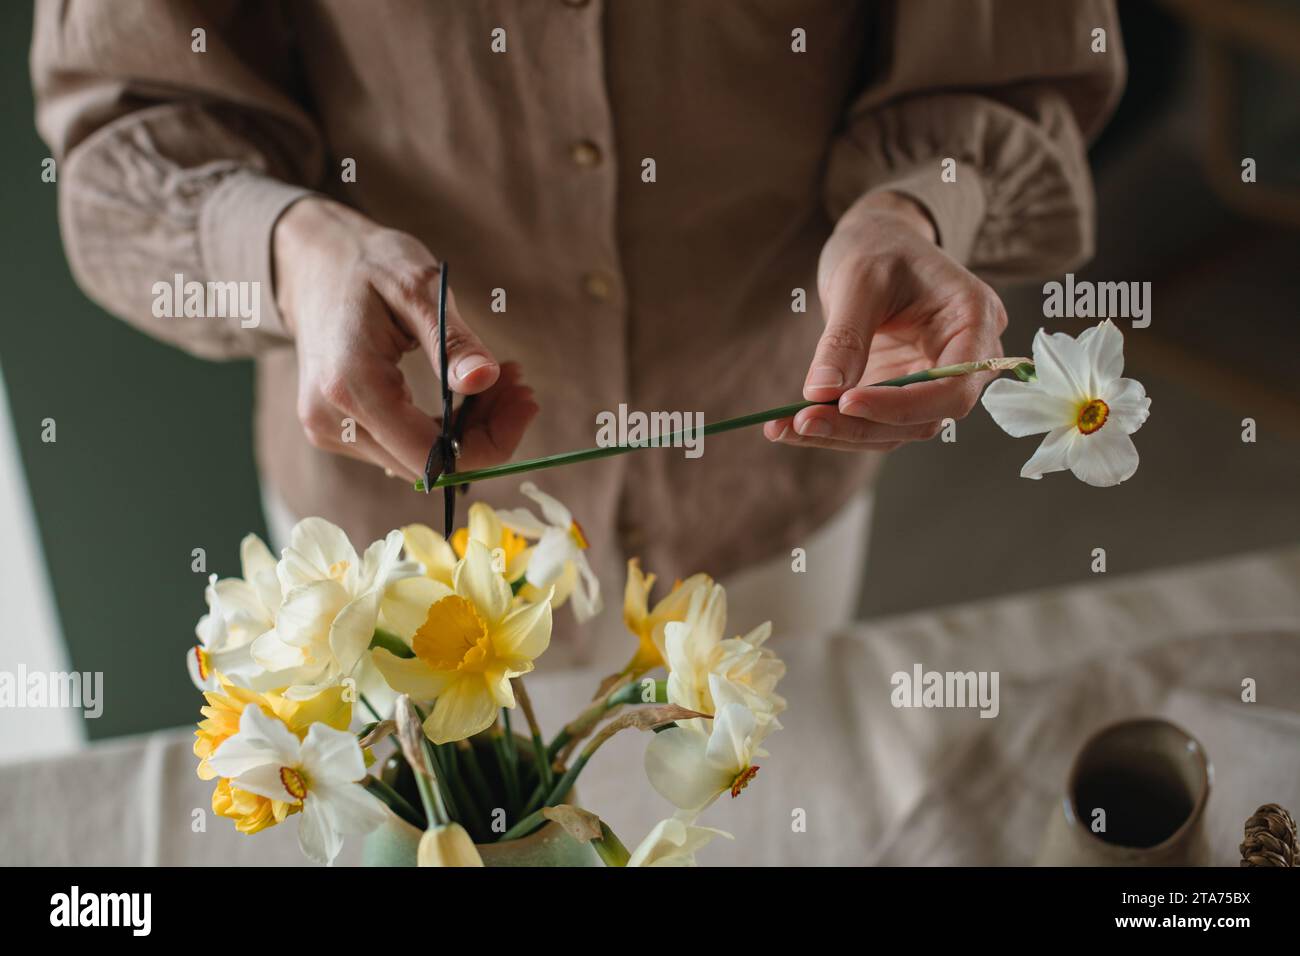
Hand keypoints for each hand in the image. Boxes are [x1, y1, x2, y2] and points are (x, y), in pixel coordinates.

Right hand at [272, 198, 537, 481]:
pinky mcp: (337, 431)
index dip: (491, 442)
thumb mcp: (418, 287)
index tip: (527, 401)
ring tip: (499, 381)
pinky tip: (465, 393)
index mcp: (351, 386)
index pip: (432, 455)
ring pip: (420, 461)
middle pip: (430, 464)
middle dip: (486, 431)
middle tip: (518, 382)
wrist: (310, 262)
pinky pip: (403, 447)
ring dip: (468, 430)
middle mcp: (332, 421)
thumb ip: (451, 340)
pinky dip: (443, 427)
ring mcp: (331, 431)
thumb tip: (483, 379)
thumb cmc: (367, 264)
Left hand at [765, 191, 1006, 451]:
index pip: (952, 387)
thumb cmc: (879, 248)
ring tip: (783, 426)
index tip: (845, 402)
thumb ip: (844, 337)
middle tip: (802, 420)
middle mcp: (963, 361)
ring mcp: (931, 382)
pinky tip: (786, 425)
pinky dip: (831, 426)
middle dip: (859, 426)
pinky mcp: (900, 393)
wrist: (877, 244)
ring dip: (838, 434)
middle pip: (923, 418)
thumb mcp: (859, 281)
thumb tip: (820, 392)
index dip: (902, 405)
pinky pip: (871, 422)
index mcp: (974, 323)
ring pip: (894, 430)